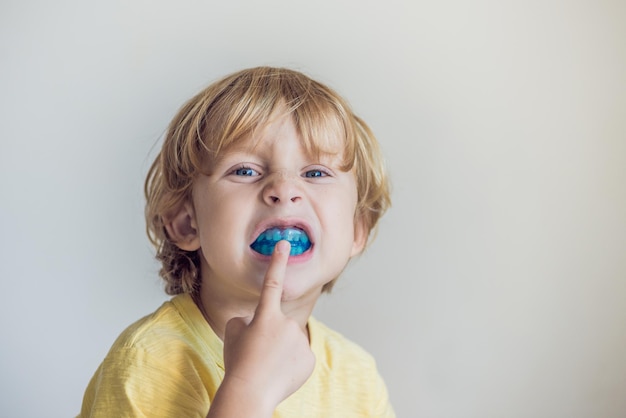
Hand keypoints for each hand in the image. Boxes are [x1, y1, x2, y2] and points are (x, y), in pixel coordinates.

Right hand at [219, 241, 314, 413]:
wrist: (251, 393)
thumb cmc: (238, 363)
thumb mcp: (233, 334)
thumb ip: (245, 320)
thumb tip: (255, 320)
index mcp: (266, 315)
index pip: (272, 282)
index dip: (278, 261)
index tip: (284, 243)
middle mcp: (287, 324)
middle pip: (279, 323)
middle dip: (270, 334)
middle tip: (258, 353)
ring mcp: (300, 341)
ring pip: (290, 340)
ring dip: (281, 350)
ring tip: (268, 365)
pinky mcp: (309, 358)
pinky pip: (299, 356)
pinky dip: (291, 363)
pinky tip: (280, 373)